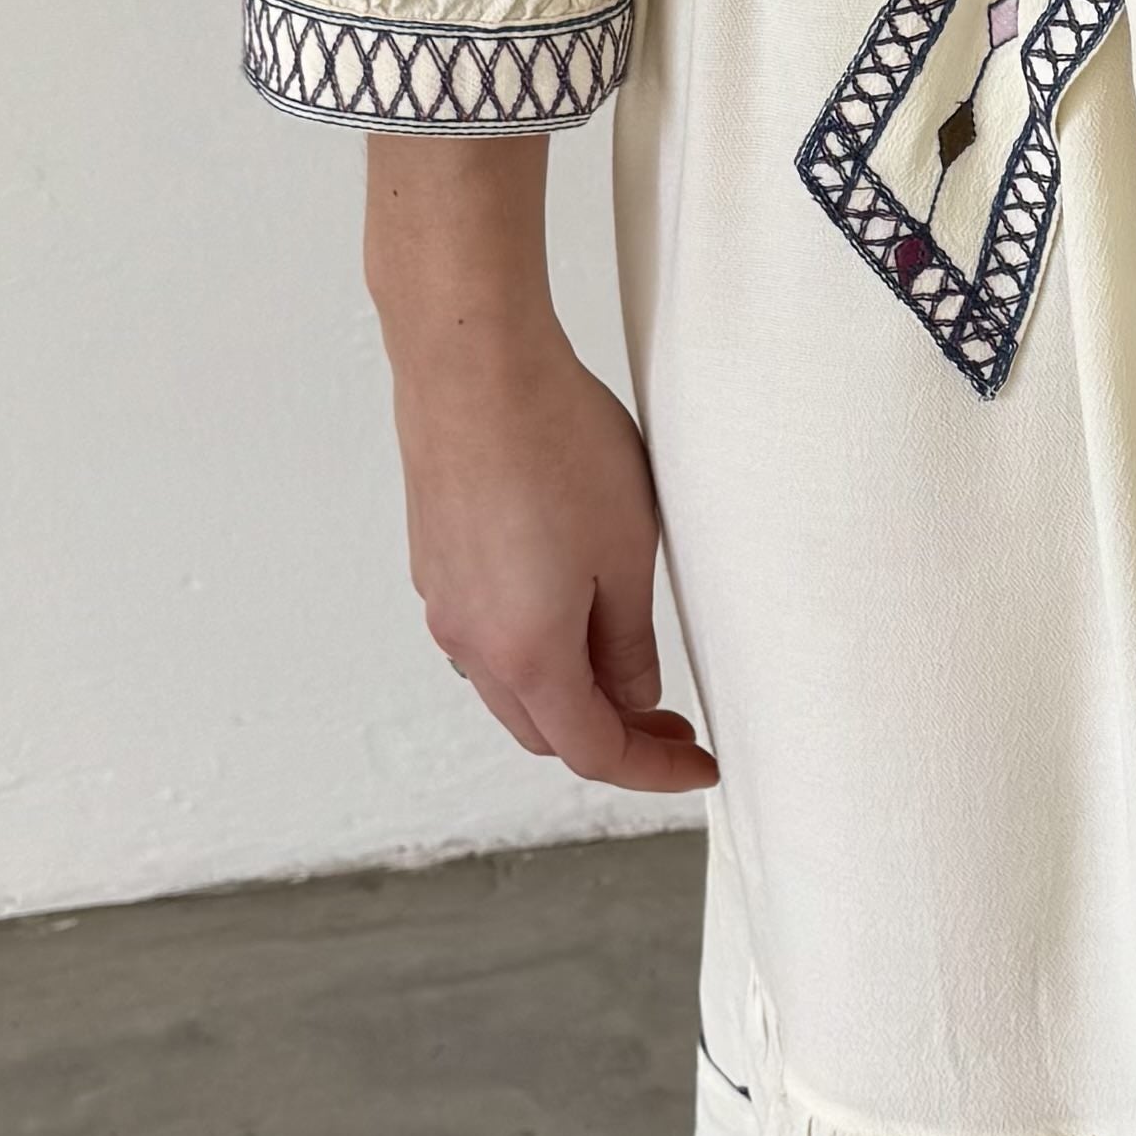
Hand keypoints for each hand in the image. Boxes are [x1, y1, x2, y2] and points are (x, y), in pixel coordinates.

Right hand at [364, 139, 717, 796]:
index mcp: (526, 655)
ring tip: (631, 669)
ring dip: (571, 696)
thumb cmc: (556, 446)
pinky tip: (572, 614)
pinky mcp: (435, 560)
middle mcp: (472, 642)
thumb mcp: (627, 555)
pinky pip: (486, 637)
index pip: (593, 752)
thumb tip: (636, 699)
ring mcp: (445, 601)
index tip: (699, 767)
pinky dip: (534, 653)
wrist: (473, 364)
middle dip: (613, 739)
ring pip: (512, 686)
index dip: (652, 771)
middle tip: (675, 726)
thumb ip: (630, 642)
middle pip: (546, 730)